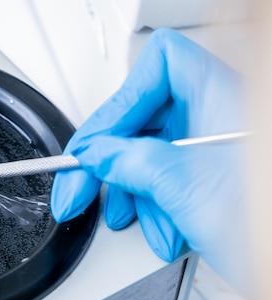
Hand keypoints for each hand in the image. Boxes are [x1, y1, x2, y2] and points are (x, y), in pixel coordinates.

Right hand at [51, 29, 250, 293]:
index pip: (159, 66)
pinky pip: (173, 176)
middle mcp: (224, 116)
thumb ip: (132, 162)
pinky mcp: (219, 176)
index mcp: (223, 97)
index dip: (119, 105)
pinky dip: (158, 203)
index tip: (94, 148)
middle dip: (112, 161)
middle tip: (79, 193)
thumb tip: (99, 156)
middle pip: (147, 116)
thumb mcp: (187, 191)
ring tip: (135, 222)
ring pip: (155, 152)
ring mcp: (222, 147)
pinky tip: (162, 230)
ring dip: (136, 191)